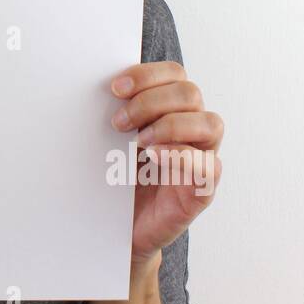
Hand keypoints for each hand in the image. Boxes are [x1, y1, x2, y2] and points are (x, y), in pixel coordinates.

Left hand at [109, 61, 222, 262]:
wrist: (114, 228)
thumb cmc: (115, 179)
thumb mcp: (111, 140)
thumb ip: (115, 113)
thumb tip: (93, 88)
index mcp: (172, 110)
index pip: (175, 74)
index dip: (148, 74)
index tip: (115, 87)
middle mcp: (192, 130)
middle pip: (190, 93)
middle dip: (151, 101)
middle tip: (119, 122)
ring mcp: (200, 159)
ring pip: (210, 123)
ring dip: (170, 125)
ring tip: (139, 142)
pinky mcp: (201, 191)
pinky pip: (209, 167)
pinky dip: (182, 156)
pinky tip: (154, 157)